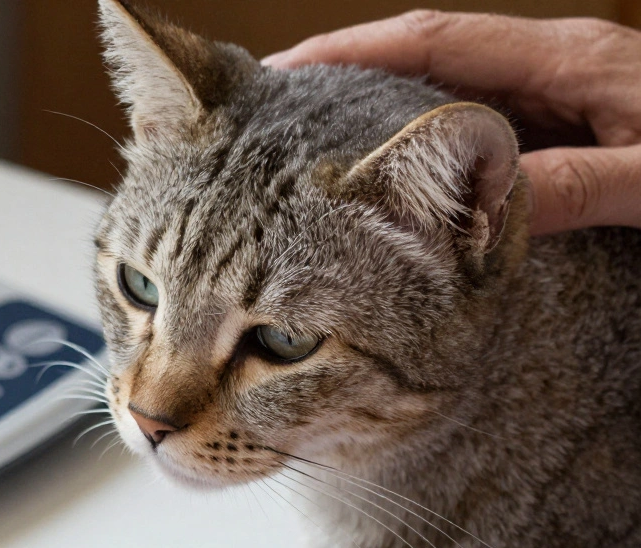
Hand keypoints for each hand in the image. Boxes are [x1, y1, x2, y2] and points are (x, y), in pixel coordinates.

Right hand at [263, 11, 640, 235]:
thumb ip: (574, 186)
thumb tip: (474, 208)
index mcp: (569, 62)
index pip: (435, 42)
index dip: (350, 51)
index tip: (280, 72)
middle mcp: (555, 74)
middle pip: (426, 63)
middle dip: (344, 81)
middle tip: (269, 120)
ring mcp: (562, 102)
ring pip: (447, 105)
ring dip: (379, 125)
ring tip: (310, 160)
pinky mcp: (573, 136)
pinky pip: (480, 144)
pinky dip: (427, 162)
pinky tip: (399, 194)